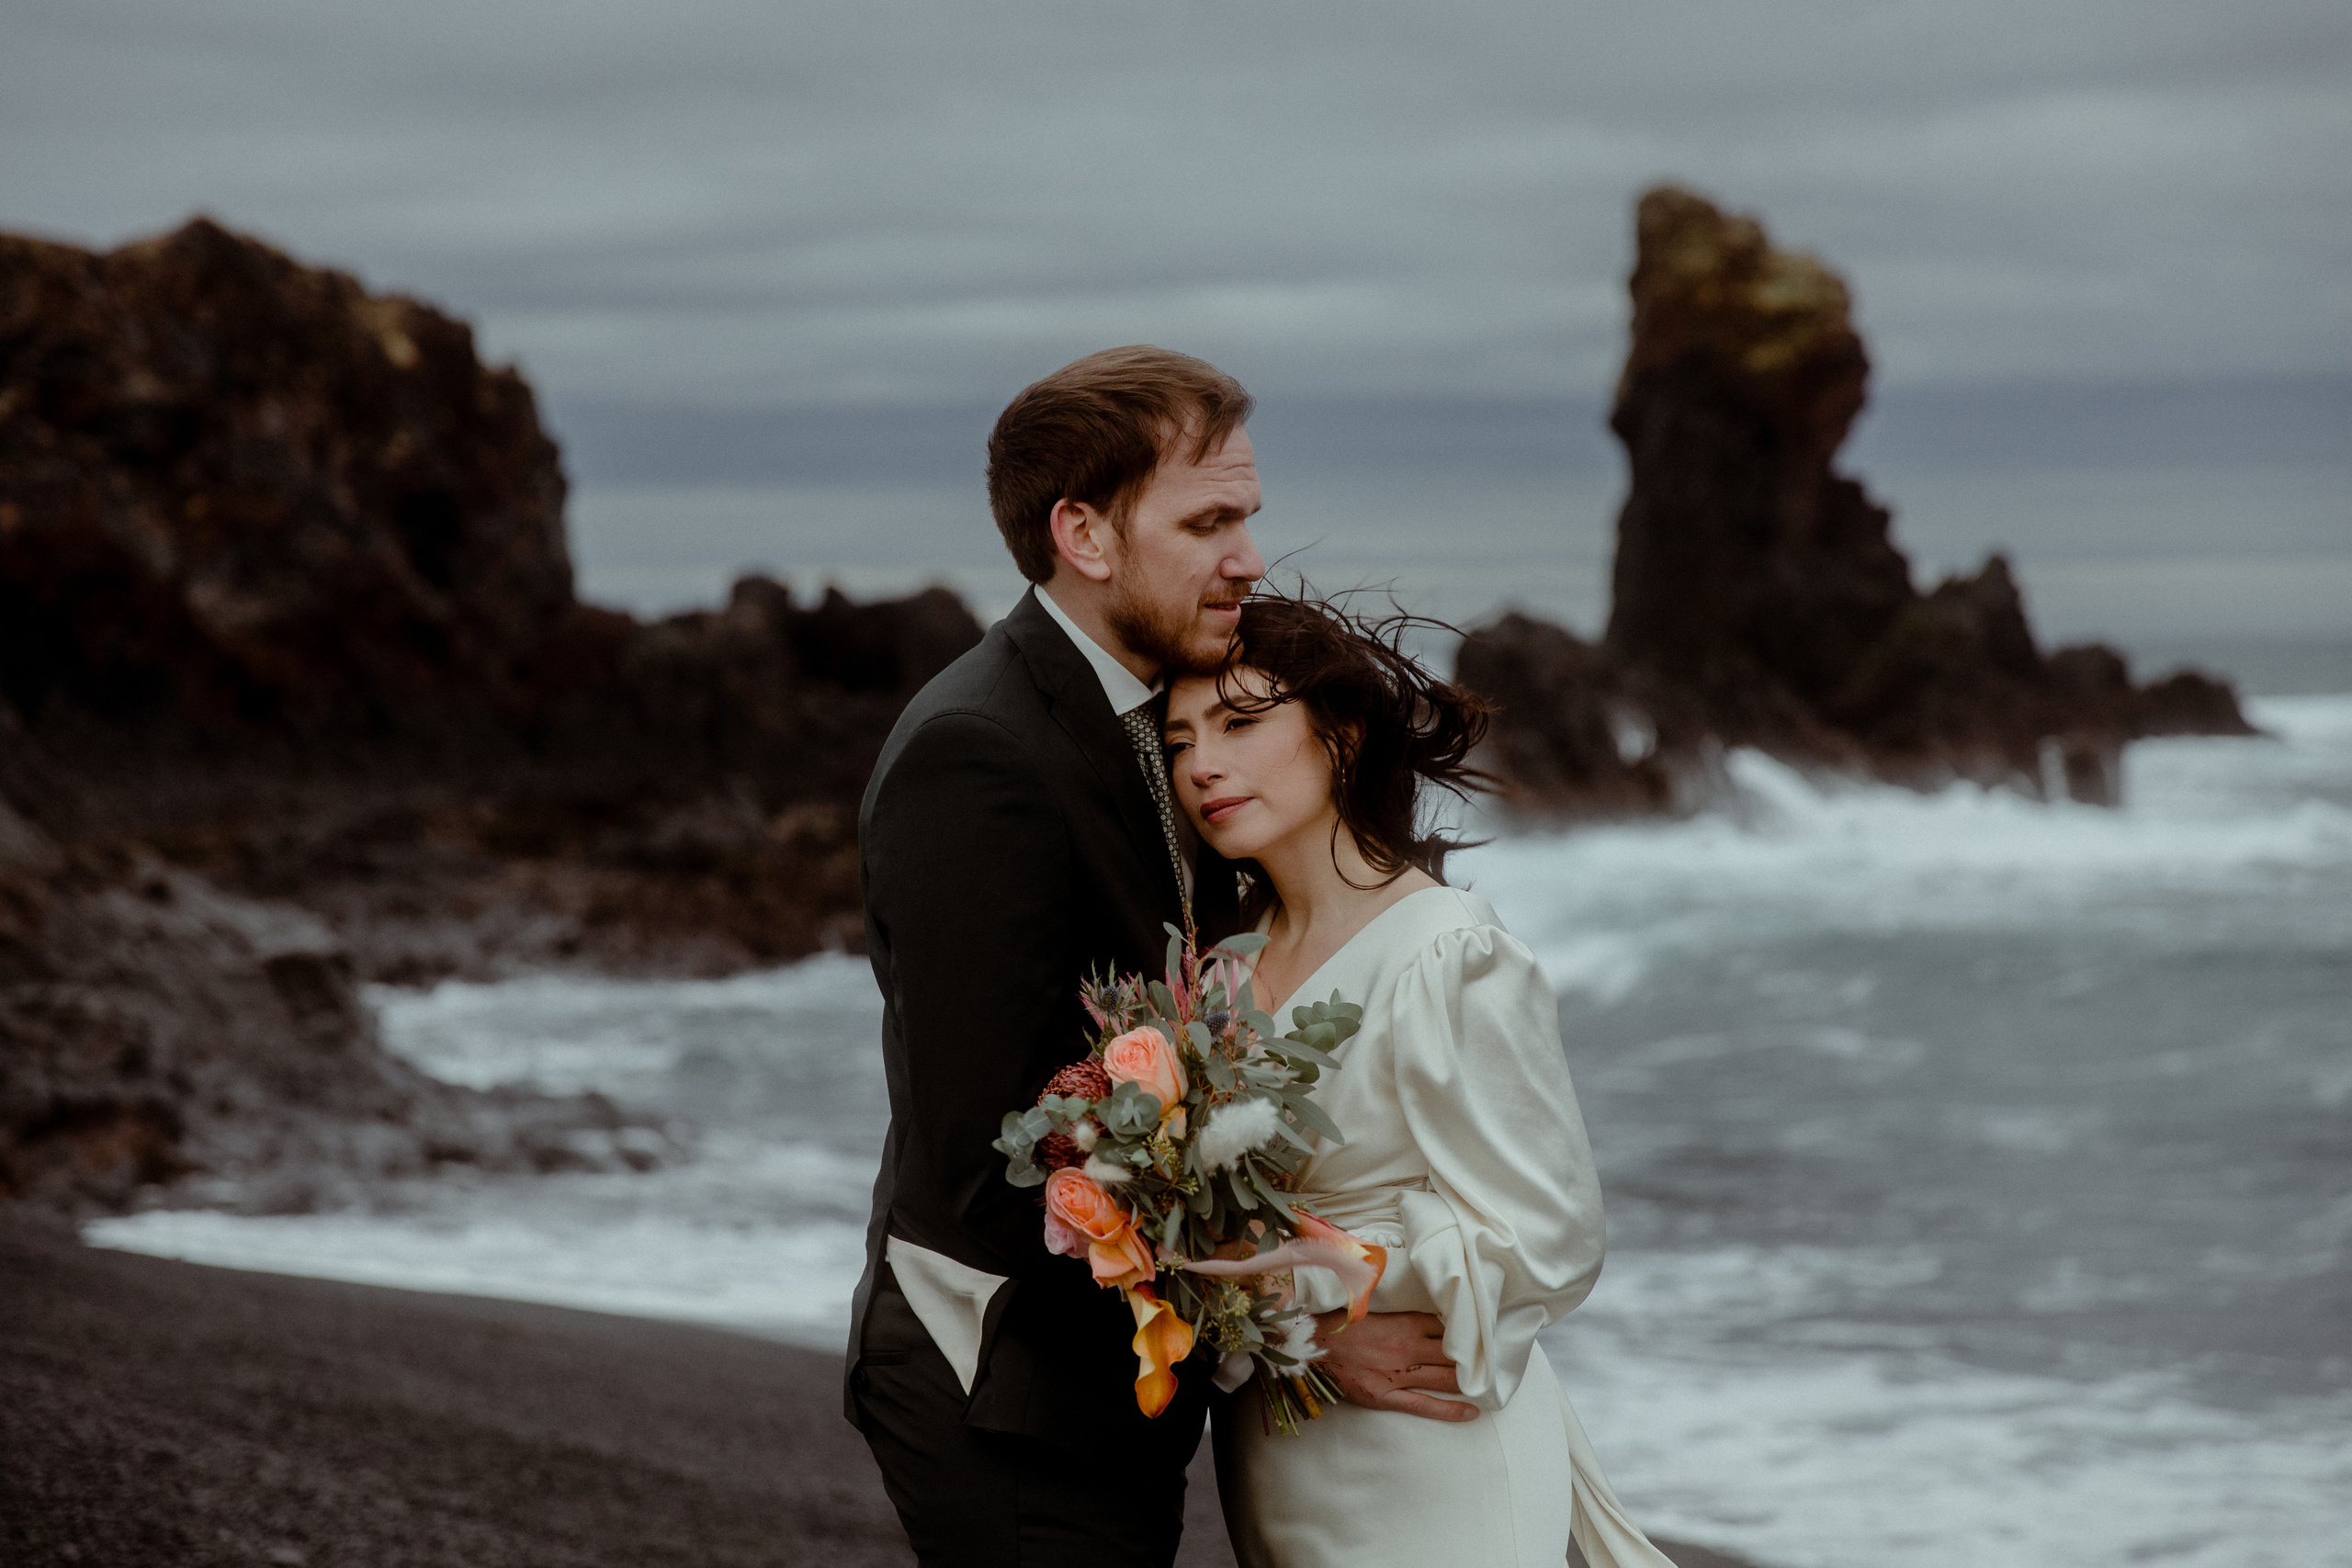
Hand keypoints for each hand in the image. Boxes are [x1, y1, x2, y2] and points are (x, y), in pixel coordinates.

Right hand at [1310, 1310, 1477, 1422]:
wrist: (1313, 1344)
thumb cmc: (1343, 1323)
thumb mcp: (1376, 1306)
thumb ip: (1405, 1311)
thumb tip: (1432, 1313)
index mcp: (1406, 1322)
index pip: (1448, 1327)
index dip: (1469, 1333)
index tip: (1485, 1336)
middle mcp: (1408, 1347)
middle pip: (1453, 1354)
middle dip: (1476, 1359)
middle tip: (1497, 1364)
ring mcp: (1398, 1373)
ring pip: (1445, 1378)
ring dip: (1468, 1382)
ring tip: (1490, 1386)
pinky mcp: (1386, 1395)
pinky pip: (1424, 1405)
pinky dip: (1450, 1410)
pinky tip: (1471, 1412)